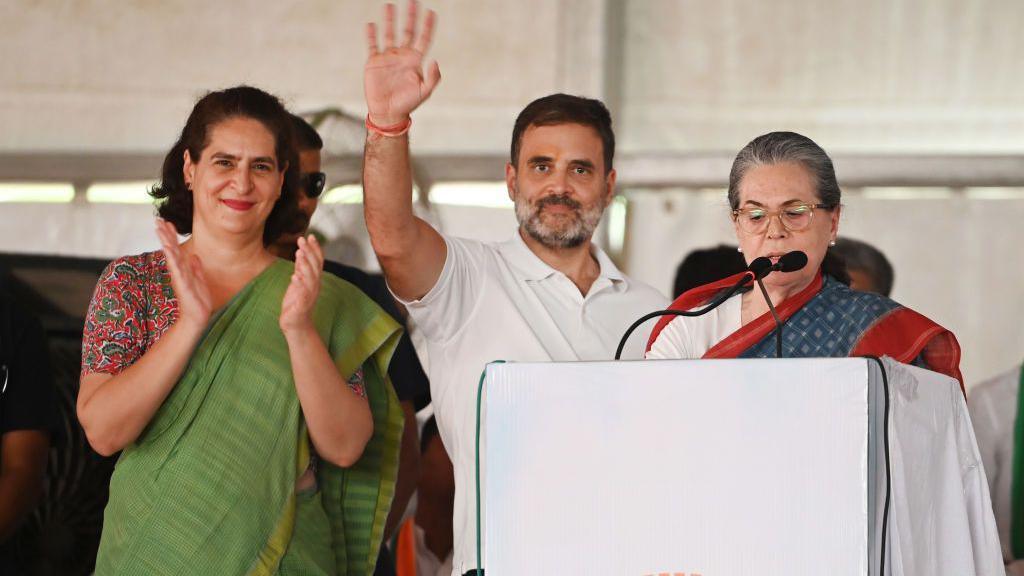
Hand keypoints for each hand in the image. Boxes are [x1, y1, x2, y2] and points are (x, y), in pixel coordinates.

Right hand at [156, 219, 212, 329]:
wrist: (197, 317)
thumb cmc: (198, 301)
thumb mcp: (200, 280)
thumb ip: (196, 268)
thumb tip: (194, 256)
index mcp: (183, 269)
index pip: (176, 248)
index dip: (172, 235)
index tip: (168, 222)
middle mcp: (179, 271)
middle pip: (171, 248)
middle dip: (165, 234)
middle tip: (158, 219)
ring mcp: (179, 276)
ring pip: (171, 255)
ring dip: (166, 241)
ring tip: (160, 228)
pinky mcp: (182, 283)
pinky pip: (176, 267)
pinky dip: (171, 257)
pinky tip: (167, 247)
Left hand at [280, 235, 323, 334]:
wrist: (296, 324)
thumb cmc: (296, 303)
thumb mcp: (298, 283)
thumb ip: (300, 269)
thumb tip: (300, 254)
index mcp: (314, 280)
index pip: (317, 261)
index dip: (315, 249)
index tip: (311, 236)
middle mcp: (314, 286)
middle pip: (314, 266)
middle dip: (309, 252)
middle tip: (302, 240)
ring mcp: (309, 295)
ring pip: (310, 277)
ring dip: (305, 265)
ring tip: (299, 253)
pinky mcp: (302, 305)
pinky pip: (303, 293)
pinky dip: (300, 284)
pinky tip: (294, 276)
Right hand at [364, 1, 440, 125]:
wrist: (388, 112)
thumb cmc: (408, 104)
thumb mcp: (425, 92)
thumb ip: (433, 77)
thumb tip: (435, 60)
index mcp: (416, 61)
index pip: (424, 38)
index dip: (428, 26)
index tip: (431, 12)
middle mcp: (402, 55)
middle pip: (408, 31)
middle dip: (411, 16)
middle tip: (413, 0)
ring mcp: (388, 57)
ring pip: (390, 34)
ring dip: (390, 20)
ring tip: (390, 5)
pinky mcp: (374, 62)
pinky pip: (372, 45)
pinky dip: (371, 35)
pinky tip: (371, 24)